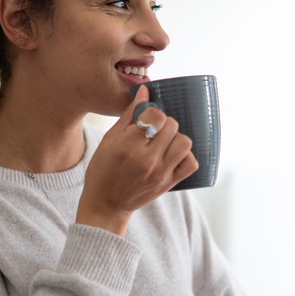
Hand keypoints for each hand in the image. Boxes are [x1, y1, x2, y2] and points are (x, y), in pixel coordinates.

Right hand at [76, 85, 197, 235]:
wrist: (106, 204)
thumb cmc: (103, 169)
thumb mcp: (109, 139)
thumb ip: (129, 115)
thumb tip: (145, 91)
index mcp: (128, 146)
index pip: (156, 116)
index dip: (153, 112)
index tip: (146, 117)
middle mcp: (146, 160)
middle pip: (172, 126)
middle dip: (164, 123)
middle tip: (153, 130)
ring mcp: (160, 174)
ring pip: (184, 142)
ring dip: (175, 137)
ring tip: (163, 142)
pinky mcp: (168, 184)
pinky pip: (191, 163)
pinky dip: (184, 155)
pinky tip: (171, 155)